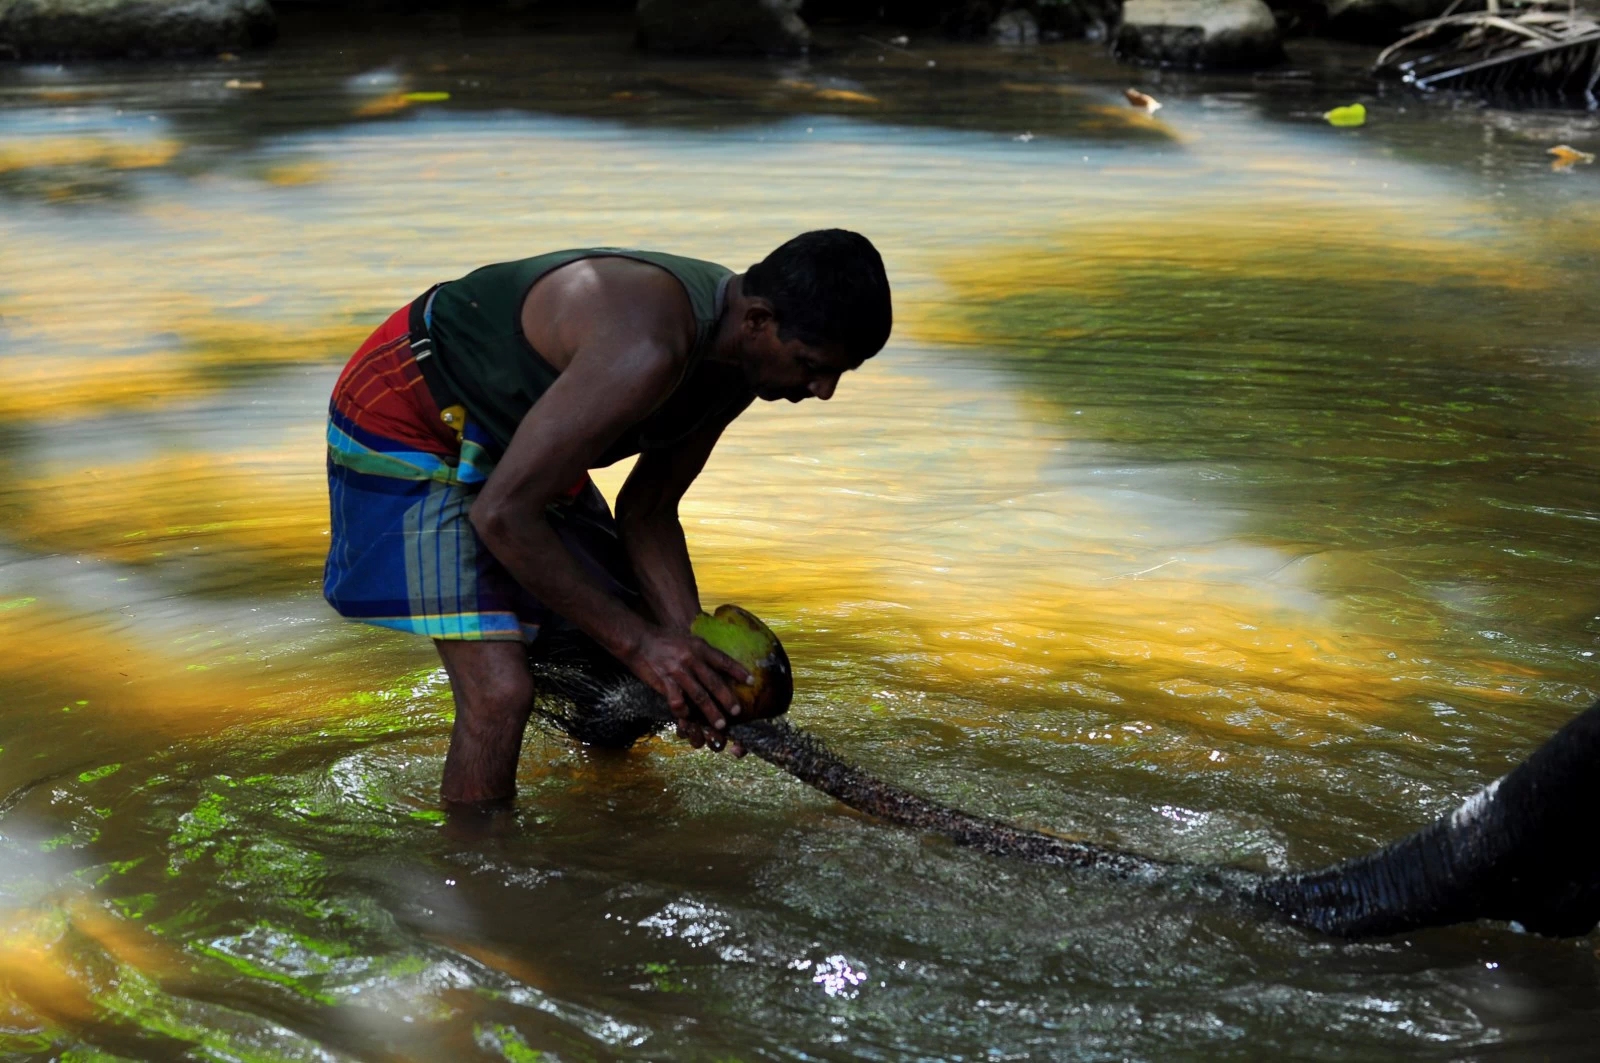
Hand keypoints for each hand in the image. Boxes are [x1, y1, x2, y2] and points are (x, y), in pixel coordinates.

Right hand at [624, 628, 752, 751]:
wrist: (637, 639)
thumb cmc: (662, 638)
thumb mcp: (686, 638)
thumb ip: (700, 650)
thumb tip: (715, 661)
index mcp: (699, 647)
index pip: (723, 660)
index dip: (738, 671)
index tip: (751, 681)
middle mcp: (691, 659)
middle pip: (714, 682)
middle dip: (728, 699)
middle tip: (737, 712)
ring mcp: (678, 671)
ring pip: (699, 696)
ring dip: (711, 712)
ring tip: (721, 724)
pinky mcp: (664, 681)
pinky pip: (677, 701)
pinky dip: (684, 712)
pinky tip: (689, 719)